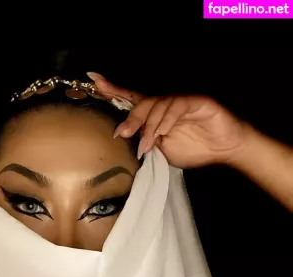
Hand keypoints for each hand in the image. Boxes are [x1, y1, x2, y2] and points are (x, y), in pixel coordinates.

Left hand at [88, 73, 250, 168]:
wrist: (224, 150)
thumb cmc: (194, 149)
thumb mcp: (163, 153)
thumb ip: (147, 146)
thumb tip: (128, 142)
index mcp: (155, 116)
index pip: (132, 100)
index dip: (114, 90)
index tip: (95, 82)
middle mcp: (166, 105)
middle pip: (142, 103)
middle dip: (130, 118)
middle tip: (123, 133)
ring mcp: (181, 101)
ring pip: (158, 105)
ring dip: (149, 125)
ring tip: (146, 143)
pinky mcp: (197, 101)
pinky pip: (177, 106)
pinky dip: (167, 119)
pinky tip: (162, 132)